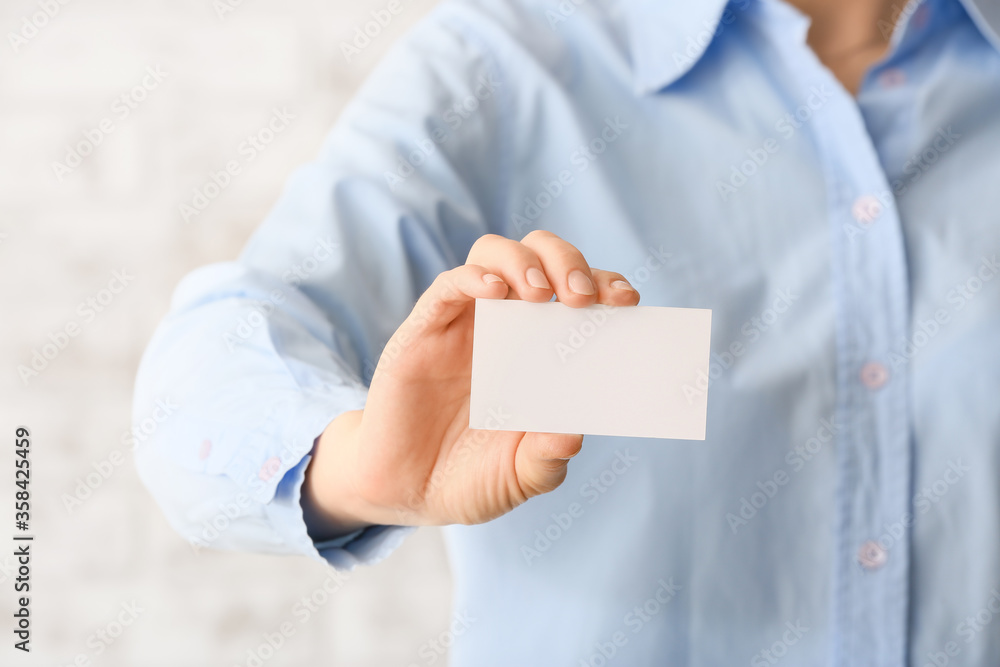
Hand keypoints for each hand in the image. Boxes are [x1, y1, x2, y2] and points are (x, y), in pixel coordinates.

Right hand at [302, 231, 639, 535]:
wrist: (406, 493)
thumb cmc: (468, 478)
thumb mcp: (520, 476)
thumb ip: (547, 458)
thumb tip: (575, 435)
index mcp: (540, 350)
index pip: (578, 294)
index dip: (605, 286)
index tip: (626, 301)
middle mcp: (505, 326)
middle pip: (540, 257)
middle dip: (568, 262)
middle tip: (582, 297)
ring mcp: (463, 324)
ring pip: (494, 255)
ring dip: (524, 261)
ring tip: (541, 293)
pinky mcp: (424, 330)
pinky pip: (448, 286)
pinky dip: (474, 278)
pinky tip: (495, 292)